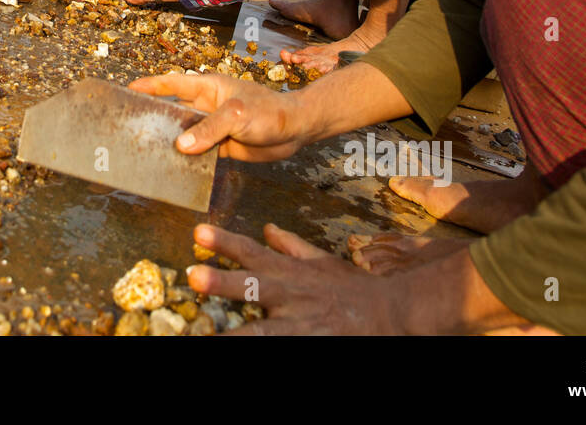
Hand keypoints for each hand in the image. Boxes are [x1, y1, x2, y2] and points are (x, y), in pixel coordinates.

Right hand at [128, 72, 307, 160]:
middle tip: (129, 128)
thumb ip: (209, 129)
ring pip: (184, 134)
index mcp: (208, 87)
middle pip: (174, 111)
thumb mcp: (237, 115)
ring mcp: (213, 127)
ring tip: (144, 152)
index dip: (151, 86)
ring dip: (169, 142)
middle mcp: (206, 106)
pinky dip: (185, 160)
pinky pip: (197, 153)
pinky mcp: (220, 146)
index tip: (129, 89)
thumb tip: (181, 146)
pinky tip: (172, 169)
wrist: (296, 130)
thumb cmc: (270, 111)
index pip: (173, 84)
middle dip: (154, 118)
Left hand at [187, 223, 394, 334]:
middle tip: (193, 275)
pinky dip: (262, 354)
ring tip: (207, 342)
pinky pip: (283, 350)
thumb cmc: (353, 288)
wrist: (392, 313)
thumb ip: (292, 247)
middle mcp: (291, 296)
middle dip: (223, 281)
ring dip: (235, 336)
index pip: (252, 252)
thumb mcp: (322, 262)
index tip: (198, 231)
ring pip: (263, 331)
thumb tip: (267, 230)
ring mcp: (300, 324)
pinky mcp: (310, 345)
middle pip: (252, 286)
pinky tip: (236, 355)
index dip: (225, 241)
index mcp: (289, 273)